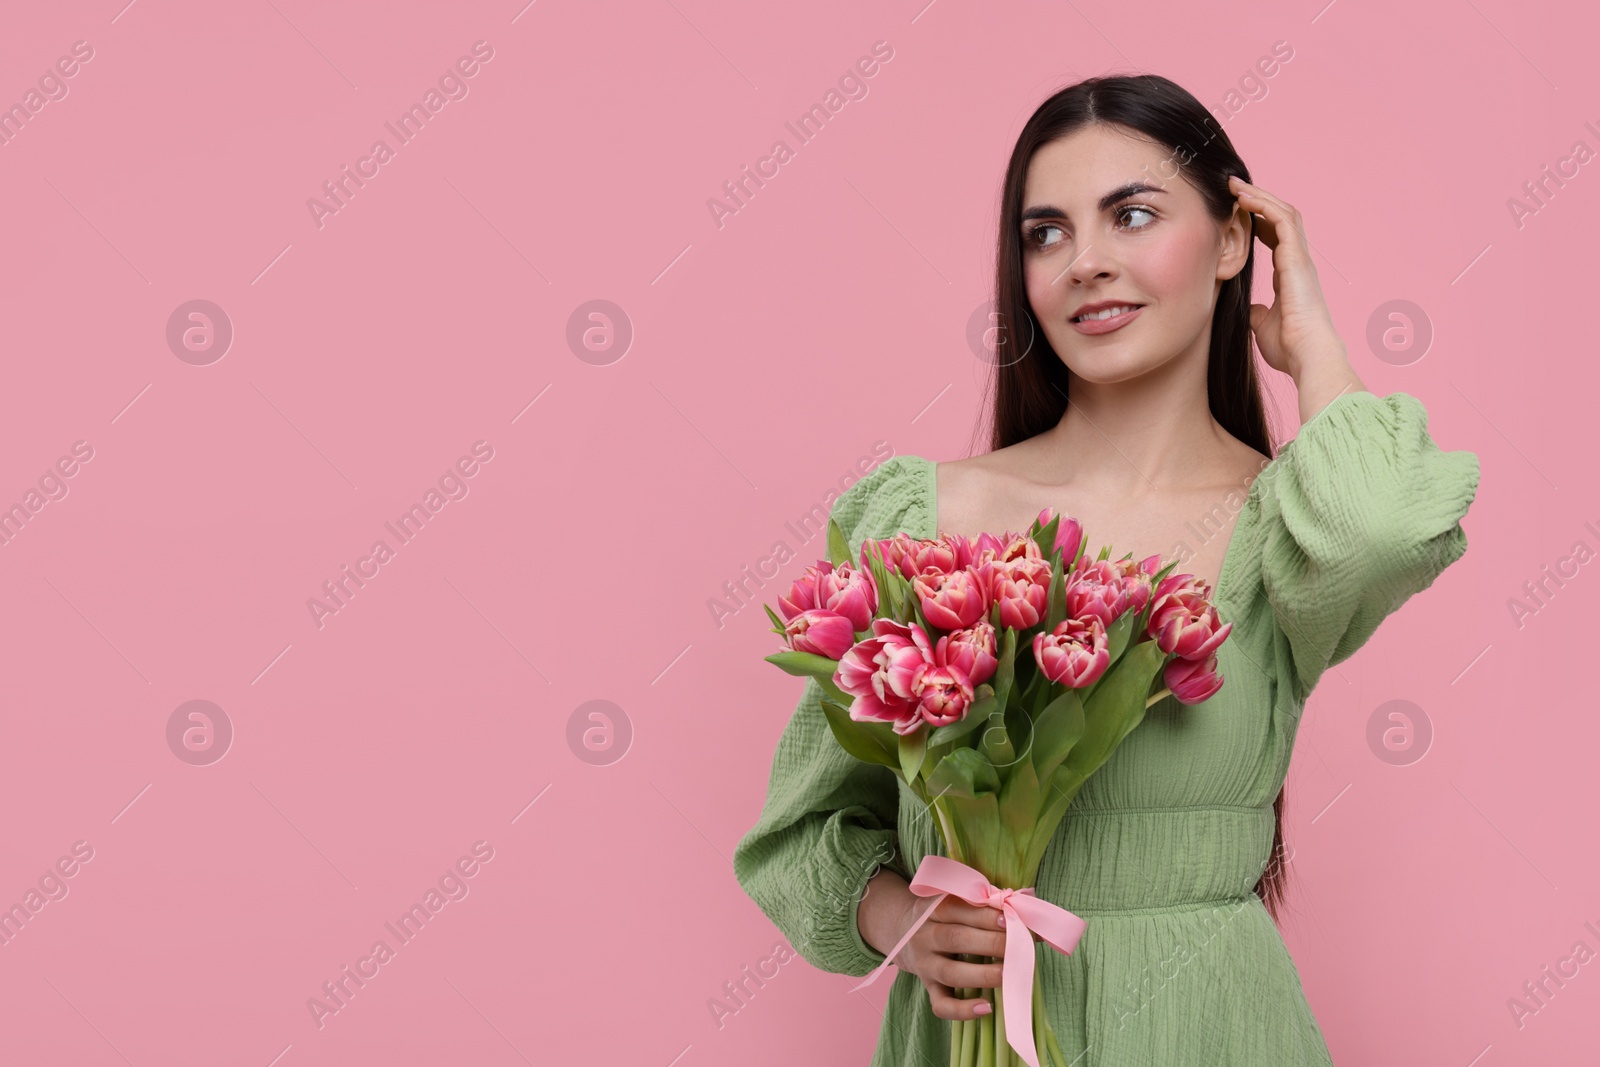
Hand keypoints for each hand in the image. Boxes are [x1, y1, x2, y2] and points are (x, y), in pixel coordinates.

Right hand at [857, 868, 1009, 1020]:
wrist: (903, 932)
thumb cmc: (943, 914)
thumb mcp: (952, 898)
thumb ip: (982, 900)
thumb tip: (1025, 903)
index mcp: (931, 909)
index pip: (956, 909)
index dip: (984, 915)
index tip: (1010, 918)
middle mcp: (924, 936)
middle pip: (955, 939)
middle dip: (990, 943)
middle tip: (1019, 946)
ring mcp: (925, 965)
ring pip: (951, 973)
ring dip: (982, 975)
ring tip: (1009, 975)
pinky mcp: (929, 988)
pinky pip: (941, 1005)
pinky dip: (962, 1010)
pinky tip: (986, 1007)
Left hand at [1227, 176, 1346, 377]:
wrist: (1307, 355)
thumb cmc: (1289, 347)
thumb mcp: (1263, 326)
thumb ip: (1257, 313)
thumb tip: (1250, 310)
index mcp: (1290, 276)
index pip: (1275, 238)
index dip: (1258, 222)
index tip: (1236, 213)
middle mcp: (1297, 262)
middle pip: (1281, 219)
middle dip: (1258, 201)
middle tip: (1233, 189)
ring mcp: (1300, 258)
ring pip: (1284, 213)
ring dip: (1259, 196)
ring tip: (1235, 186)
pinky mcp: (1297, 258)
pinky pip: (1282, 220)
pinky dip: (1264, 205)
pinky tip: (1243, 198)